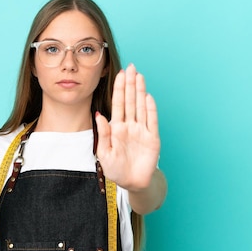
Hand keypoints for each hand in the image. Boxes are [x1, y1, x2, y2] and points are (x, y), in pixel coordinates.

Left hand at [95, 64, 159, 191]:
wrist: (132, 183)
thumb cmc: (116, 170)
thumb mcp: (104, 154)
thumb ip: (103, 134)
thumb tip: (99, 114)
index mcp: (116, 128)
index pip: (118, 104)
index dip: (119, 89)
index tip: (120, 75)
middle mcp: (130, 126)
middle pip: (130, 101)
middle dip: (130, 84)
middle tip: (131, 67)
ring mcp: (141, 131)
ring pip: (141, 107)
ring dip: (140, 92)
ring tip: (140, 76)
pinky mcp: (152, 138)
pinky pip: (152, 121)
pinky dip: (150, 109)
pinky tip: (148, 97)